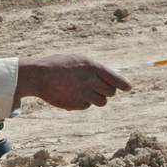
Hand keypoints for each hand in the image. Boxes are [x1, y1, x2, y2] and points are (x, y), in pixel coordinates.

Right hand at [17, 55, 131, 109]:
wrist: (38, 75)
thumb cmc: (61, 65)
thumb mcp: (80, 61)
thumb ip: (98, 69)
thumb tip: (118, 76)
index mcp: (92, 66)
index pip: (115, 78)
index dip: (123, 84)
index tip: (128, 87)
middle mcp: (90, 80)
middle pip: (110, 92)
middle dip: (107, 90)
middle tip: (97, 86)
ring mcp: (83, 94)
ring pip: (102, 102)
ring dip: (97, 98)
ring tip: (85, 91)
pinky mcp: (76, 105)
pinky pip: (87, 106)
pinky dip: (82, 102)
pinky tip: (71, 94)